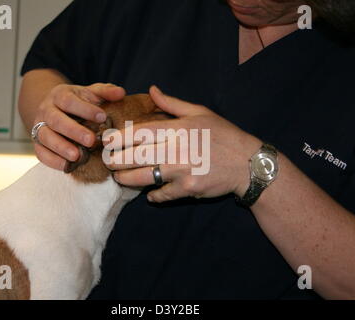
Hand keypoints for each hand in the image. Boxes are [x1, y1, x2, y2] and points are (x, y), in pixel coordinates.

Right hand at [33, 83, 125, 170]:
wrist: (54, 109)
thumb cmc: (78, 102)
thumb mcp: (91, 93)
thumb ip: (105, 92)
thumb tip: (121, 93)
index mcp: (59, 95)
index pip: (69, 101)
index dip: (85, 109)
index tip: (102, 117)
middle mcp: (46, 110)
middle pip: (56, 120)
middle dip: (73, 131)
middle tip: (91, 140)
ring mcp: (39, 127)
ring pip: (46, 137)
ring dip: (61, 147)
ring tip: (77, 156)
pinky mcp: (38, 144)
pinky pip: (41, 153)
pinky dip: (53, 161)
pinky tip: (67, 166)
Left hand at [105, 86, 261, 202]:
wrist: (247, 163)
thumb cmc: (223, 135)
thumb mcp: (200, 112)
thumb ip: (172, 103)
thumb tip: (152, 90)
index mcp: (177, 128)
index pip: (139, 132)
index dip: (118, 138)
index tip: (107, 141)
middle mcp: (176, 149)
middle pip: (135, 156)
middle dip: (115, 160)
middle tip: (107, 162)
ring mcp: (182, 170)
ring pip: (143, 177)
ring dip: (126, 179)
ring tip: (119, 178)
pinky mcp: (188, 189)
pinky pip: (162, 194)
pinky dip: (153, 195)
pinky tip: (149, 194)